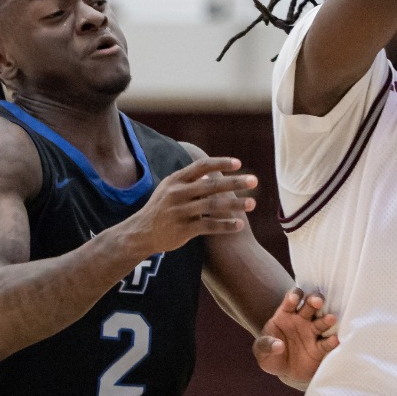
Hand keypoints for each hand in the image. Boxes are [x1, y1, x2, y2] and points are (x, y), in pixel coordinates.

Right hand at [113, 157, 256, 258]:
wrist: (141, 232)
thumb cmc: (160, 208)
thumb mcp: (168, 189)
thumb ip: (188, 181)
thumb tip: (210, 173)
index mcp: (176, 180)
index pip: (201, 166)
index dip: (220, 163)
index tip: (238, 163)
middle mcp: (178, 193)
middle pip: (211, 185)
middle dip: (235, 182)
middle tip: (254, 181)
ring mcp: (180, 212)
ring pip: (213, 206)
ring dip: (235, 204)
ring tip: (252, 204)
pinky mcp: (183, 229)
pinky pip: (209, 226)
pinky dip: (225, 226)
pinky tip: (239, 225)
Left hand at [252, 286, 338, 388]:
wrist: (283, 372)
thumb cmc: (270, 355)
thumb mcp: (261, 351)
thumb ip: (266, 345)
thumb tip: (278, 346)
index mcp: (285, 314)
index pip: (291, 300)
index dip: (294, 296)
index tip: (294, 298)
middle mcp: (302, 319)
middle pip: (310, 305)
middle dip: (314, 300)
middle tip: (317, 301)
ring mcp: (312, 333)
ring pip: (321, 322)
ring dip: (326, 319)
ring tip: (331, 319)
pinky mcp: (320, 348)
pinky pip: (326, 343)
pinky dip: (332, 341)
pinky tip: (335, 339)